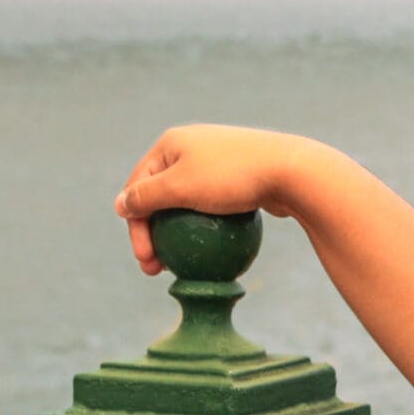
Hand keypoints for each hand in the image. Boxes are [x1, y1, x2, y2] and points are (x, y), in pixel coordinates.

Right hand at [112, 124, 319, 274]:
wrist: (294, 172)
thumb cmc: (233, 177)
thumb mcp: (180, 186)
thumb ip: (146, 196)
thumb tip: (120, 205)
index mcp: (171, 144)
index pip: (138, 186)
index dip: (135, 225)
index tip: (145, 259)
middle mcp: (191, 148)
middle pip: (160, 197)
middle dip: (153, 235)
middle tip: (155, 270)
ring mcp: (216, 163)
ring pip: (186, 206)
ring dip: (177, 237)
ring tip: (177, 267)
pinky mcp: (238, 179)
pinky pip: (212, 208)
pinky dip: (205, 230)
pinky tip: (207, 257)